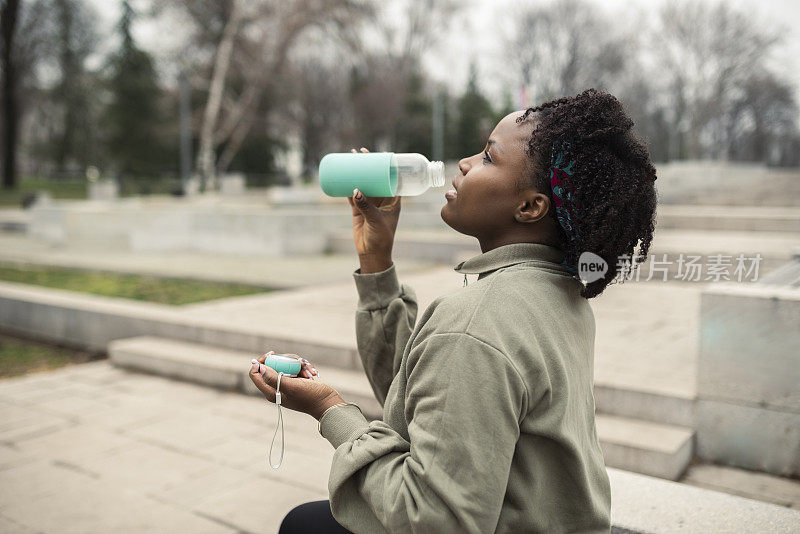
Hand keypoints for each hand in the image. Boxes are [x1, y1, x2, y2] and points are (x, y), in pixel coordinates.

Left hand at [249, 351, 344, 420]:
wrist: (327, 403)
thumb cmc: (310, 397)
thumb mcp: (292, 386)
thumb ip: (274, 378)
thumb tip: (258, 367)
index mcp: (271, 391)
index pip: (255, 373)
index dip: (261, 361)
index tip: (273, 354)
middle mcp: (276, 387)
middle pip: (273, 365)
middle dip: (287, 360)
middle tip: (299, 362)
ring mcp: (287, 383)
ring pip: (286, 364)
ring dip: (299, 364)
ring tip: (309, 371)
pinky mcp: (296, 381)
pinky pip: (296, 367)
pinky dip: (304, 368)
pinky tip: (312, 372)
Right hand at [347, 147, 400, 263]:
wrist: (372, 253)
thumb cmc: (382, 238)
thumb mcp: (376, 220)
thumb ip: (366, 206)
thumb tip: (355, 190)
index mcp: (393, 200)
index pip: (392, 178)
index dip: (387, 165)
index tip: (380, 153)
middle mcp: (382, 199)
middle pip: (376, 176)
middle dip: (368, 164)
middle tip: (360, 151)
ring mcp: (370, 203)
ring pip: (363, 183)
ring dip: (357, 171)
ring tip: (350, 158)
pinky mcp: (358, 209)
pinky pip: (352, 193)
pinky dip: (348, 184)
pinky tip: (342, 175)